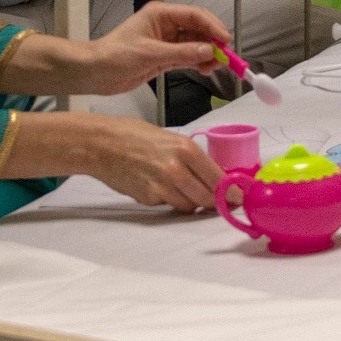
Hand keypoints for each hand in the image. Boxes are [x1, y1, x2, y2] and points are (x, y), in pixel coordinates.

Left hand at [65, 2, 228, 95]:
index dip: (213, 26)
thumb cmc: (115, 56)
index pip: (194, 15)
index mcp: (161, 14)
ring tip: (214, 66)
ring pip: (195, 43)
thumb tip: (209, 51)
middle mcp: (166, 25)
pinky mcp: (164, 56)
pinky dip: (198, 62)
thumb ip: (181, 53)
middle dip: (213, 41)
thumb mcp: (150, 54)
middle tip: (225, 57)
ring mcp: (166, 41)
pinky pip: (188, 56)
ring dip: (207, 53)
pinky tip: (205, 69)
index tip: (226, 41)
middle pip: (198, 28)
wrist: (94, 72)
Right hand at [71, 114, 224, 211]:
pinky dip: (167, 199)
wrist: (101, 144)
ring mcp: (162, 186)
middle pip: (207, 198)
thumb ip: (192, 158)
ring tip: (178, 185)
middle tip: (215, 200)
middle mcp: (177, 169)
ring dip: (189, 201)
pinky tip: (156, 184)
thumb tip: (215, 177)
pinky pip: (167, 204)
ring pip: (188, 206)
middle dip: (212, 201)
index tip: (239, 199)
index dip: (231, 193)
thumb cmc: (134, 135)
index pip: (218, 179)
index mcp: (186, 149)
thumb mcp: (171, 139)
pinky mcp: (148, 198)